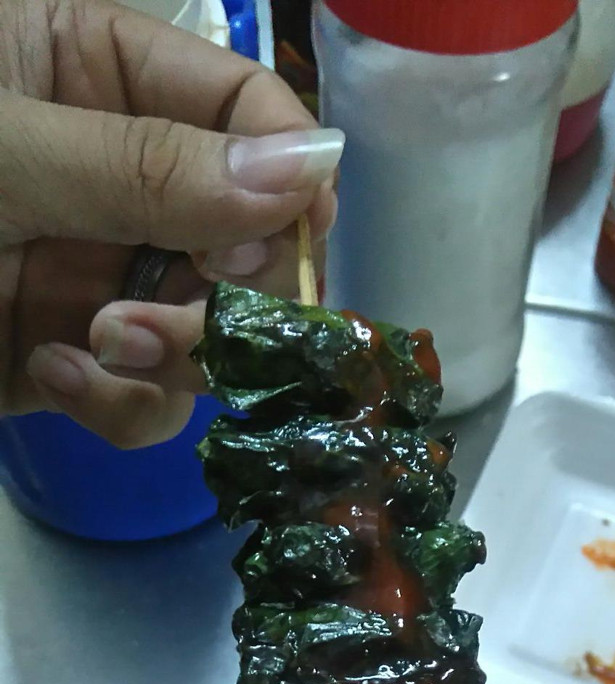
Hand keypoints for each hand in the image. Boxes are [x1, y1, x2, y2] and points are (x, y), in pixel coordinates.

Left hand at [0, 0, 341, 446]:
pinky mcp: (62, 362)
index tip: (289, 241)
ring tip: (102, 344)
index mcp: (92, 72)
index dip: (286, 175)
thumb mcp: (0, 146)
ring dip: (176, 354)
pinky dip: (120, 403)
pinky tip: (58, 377)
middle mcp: (112, 179)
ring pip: (208, 332)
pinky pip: (143, 398)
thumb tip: (307, 172)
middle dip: (230, 289)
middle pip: (246, 238)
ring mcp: (91, 276)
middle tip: (184, 310)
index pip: (240, 111)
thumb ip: (149, 166)